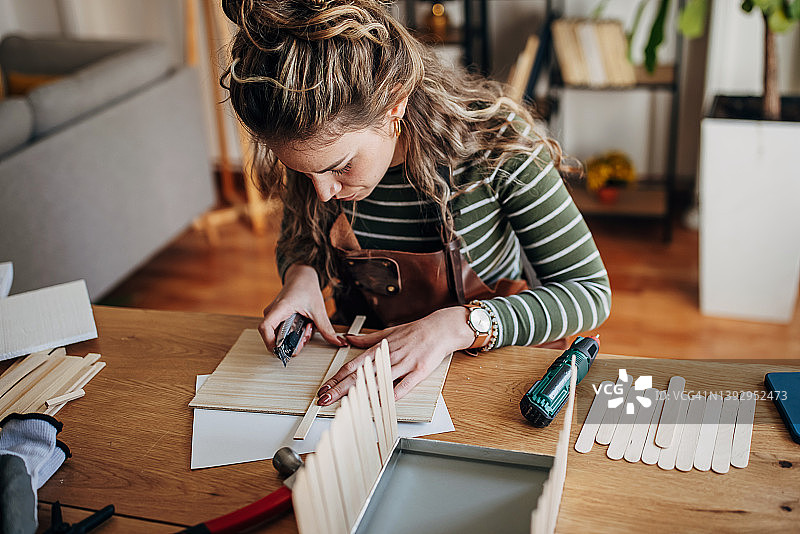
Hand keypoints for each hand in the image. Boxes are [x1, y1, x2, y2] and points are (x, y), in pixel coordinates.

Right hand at [258, 264, 345, 352]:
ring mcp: (273, 316)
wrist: (301, 276)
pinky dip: (293, 333)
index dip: (270, 343)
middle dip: (292, 343)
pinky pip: (282, 332)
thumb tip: (338, 342)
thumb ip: (326, 328)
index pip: (265, 328)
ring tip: (307, 328)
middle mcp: (272, 313)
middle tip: (306, 335)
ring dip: (294, 338)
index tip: (283, 350)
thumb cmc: (306, 287)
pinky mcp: (276, 318)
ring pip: (279, 336)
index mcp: (280, 308)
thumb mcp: (318, 309)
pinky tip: (303, 326)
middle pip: (274, 337)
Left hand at [316, 306, 476, 405]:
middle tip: (324, 398)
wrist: (441, 328)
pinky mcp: (419, 371)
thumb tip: (348, 338)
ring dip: (359, 392)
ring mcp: (404, 364)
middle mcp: (389, 356)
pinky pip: (403, 386)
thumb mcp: (389, 332)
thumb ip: (367, 339)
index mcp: (380, 348)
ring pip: (378, 380)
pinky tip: (379, 403)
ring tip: (344, 403)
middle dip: (340, 388)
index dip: (337, 377)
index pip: (354, 364)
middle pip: (360, 374)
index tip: (324, 387)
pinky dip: (391, 394)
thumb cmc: (415, 331)